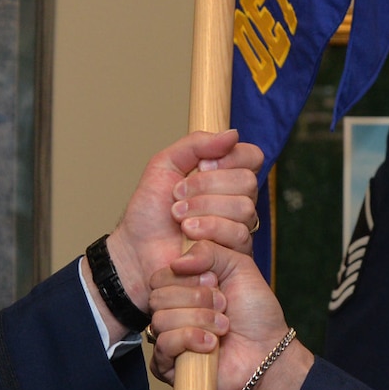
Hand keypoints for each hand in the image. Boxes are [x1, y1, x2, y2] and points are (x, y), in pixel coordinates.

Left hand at [102, 131, 262, 334]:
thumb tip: (233, 134)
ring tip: (179, 218)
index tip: (201, 166)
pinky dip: (208, 230)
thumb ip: (197, 144)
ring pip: (244, 208)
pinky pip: (239, 234)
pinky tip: (189, 235)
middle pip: (247, 182)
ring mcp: (239, 228)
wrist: (136, 249)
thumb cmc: (149, 211)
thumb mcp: (165, 164)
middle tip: (178, 197)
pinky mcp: (236, 255)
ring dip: (204, 209)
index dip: (230, 158)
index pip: (252, 157)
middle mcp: (237, 201)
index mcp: (225, 176)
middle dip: (207, 186)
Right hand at [146, 241, 311, 389]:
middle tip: (223, 305)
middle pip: (157, 297)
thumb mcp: (238, 266)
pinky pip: (164, 345)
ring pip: (160, 320)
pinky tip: (211, 344)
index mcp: (182, 290)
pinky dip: (191, 340)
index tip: (215, 281)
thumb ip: (209, 250)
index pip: (160, 276)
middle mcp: (171, 313)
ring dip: (199, 319)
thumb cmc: (255, 312)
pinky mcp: (168, 366)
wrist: (268, 351)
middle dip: (197, 298)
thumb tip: (176, 262)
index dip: (186, 277)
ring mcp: (168, 340)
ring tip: (224, 327)